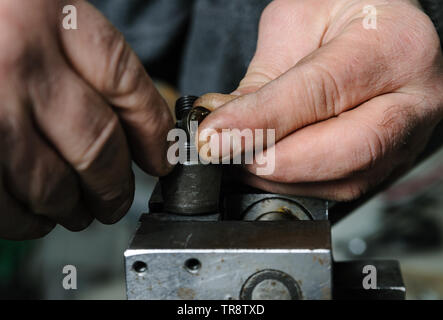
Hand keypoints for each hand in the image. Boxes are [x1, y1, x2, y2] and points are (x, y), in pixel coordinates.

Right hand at [0, 0, 172, 239]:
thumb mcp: (36, 13)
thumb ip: (78, 62)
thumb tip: (130, 128)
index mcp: (49, 14)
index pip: (127, 84)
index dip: (151, 132)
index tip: (159, 159)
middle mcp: (17, 60)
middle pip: (96, 144)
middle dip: (113, 185)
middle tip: (115, 200)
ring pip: (51, 183)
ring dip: (72, 208)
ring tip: (78, 211)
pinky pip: (1, 204)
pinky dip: (25, 221)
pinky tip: (34, 218)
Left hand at [196, 0, 442, 200]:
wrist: (381, 29)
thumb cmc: (342, 15)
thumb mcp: (296, 25)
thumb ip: (264, 78)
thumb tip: (226, 127)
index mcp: (392, 47)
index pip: (321, 93)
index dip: (262, 122)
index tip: (215, 138)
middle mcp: (413, 100)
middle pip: (347, 151)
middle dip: (276, 162)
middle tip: (228, 155)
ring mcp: (408, 139)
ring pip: (346, 181)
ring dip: (283, 179)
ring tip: (243, 158)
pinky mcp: (392, 162)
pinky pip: (344, 189)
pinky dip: (299, 185)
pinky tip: (270, 166)